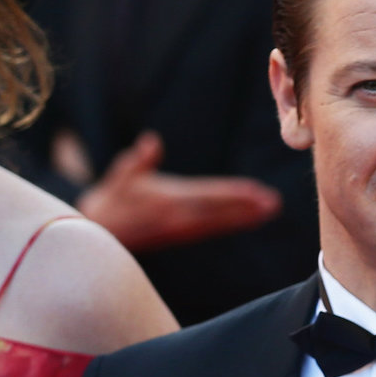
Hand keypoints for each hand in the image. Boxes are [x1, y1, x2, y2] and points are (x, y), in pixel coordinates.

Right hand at [77, 131, 281, 252]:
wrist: (102, 232)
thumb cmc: (113, 198)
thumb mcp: (123, 175)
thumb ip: (140, 159)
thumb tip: (152, 140)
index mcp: (168, 199)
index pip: (207, 195)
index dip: (232, 193)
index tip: (254, 191)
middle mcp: (179, 216)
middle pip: (220, 210)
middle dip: (247, 207)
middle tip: (273, 203)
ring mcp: (182, 228)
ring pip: (220, 222)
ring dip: (246, 217)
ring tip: (269, 211)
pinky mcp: (182, 236)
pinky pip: (212, 229)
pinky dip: (232, 224)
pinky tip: (251, 220)